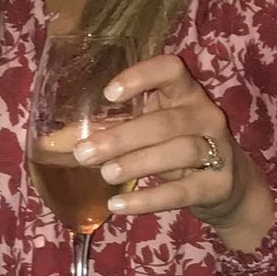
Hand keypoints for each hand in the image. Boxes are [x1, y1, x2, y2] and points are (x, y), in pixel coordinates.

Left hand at [82, 53, 276, 254]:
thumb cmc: (176, 149)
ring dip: (137, 163)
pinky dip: (149, 199)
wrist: (228, 187)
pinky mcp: (218, 184)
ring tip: (105, 174)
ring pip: (179, 151)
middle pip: (165, 121)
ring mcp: (218, 149)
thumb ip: (105, 132)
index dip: (142, 76)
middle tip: (85, 153)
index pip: (171, 69)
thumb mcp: (146, 133)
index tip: (109, 94)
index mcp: (184, 93)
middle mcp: (205, 115)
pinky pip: (183, 191)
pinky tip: (118, 206)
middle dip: (122, 137)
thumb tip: (48, 144)